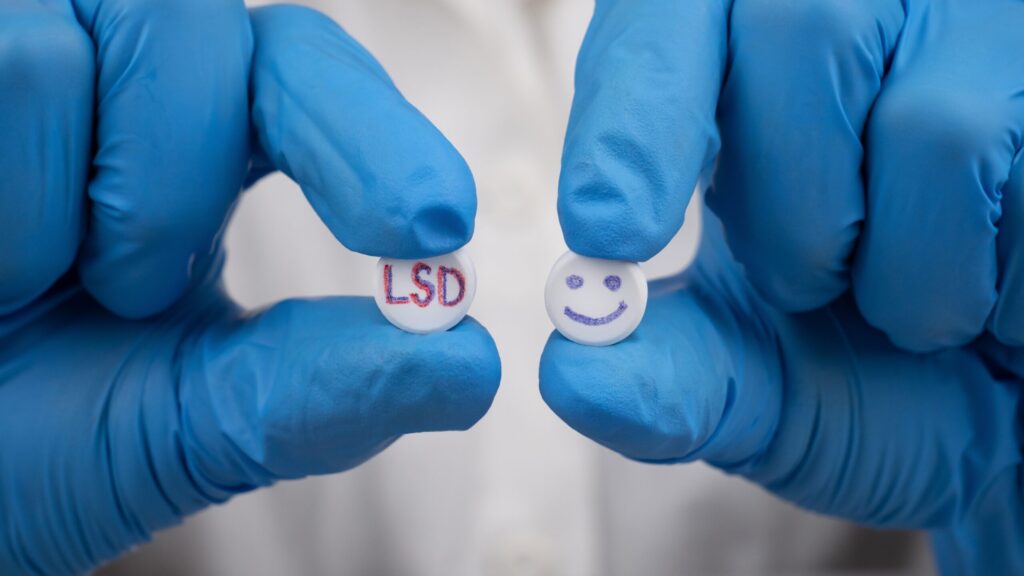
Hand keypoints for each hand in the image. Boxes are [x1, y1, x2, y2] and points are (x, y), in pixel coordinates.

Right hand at [0, 4, 499, 573]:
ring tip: (36, 286)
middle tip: (142, 283)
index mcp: (188, 144)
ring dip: (90, 205)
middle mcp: (106, 81)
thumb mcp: (193, 422)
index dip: (373, 133)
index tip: (434, 225)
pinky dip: (6, 198)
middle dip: (192, 167)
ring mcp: (19, 57)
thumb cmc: (27, 439)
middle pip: (196, 23)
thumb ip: (320, 390)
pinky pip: (4, 67)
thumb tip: (467, 368)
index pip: (302, 75)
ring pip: (79, 43)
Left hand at [543, 1, 1022, 571]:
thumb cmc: (876, 377)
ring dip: (912, 272)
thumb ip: (671, 380)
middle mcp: (863, 16)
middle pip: (800, 27)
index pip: (668, 19)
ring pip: (935, 123)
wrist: (1006, 402)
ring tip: (917, 304)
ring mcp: (981, 32)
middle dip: (794, 207)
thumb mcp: (757, 388)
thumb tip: (576, 373)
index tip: (611, 230)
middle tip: (813, 288)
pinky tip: (997, 286)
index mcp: (741, 72)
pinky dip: (1001, 285)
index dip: (636, 112)